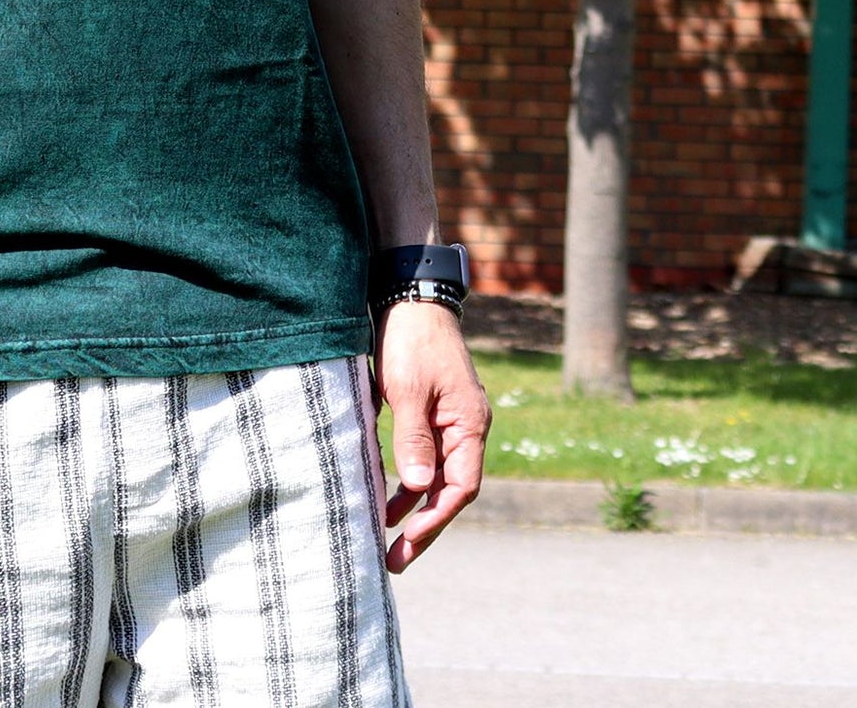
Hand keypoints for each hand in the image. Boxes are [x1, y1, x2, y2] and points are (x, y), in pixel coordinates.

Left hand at [371, 299, 489, 572]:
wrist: (409, 297)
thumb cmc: (411, 339)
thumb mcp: (409, 388)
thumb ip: (414, 437)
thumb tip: (419, 488)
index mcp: (470, 424)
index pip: (460, 487)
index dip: (435, 519)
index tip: (409, 542)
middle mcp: (466, 428)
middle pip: (450, 490)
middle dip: (425, 526)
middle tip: (396, 560)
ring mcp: (450, 421)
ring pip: (436, 477)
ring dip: (414, 508)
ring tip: (387, 539)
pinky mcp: (431, 414)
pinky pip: (424, 458)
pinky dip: (407, 480)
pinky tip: (386, 497)